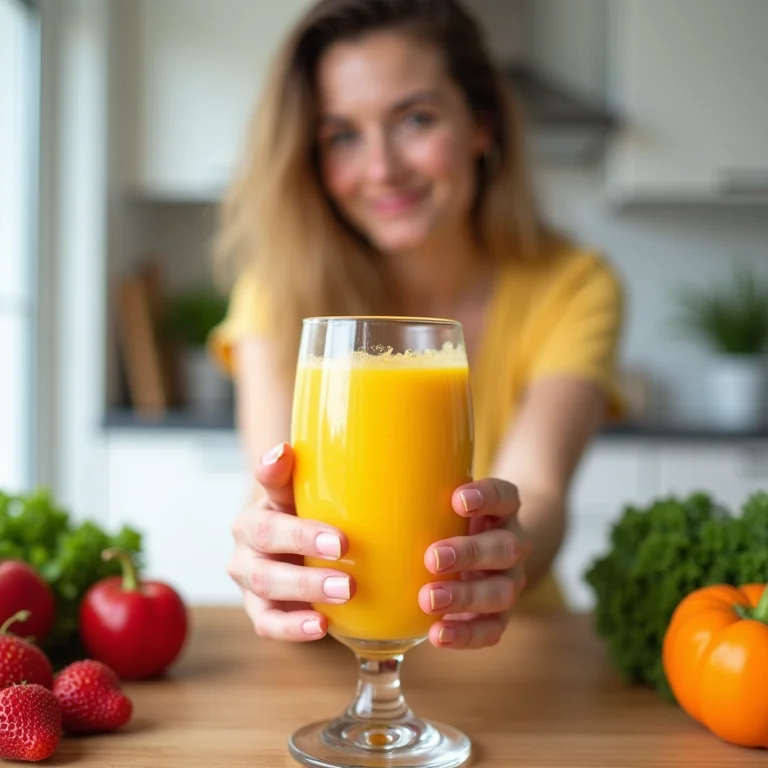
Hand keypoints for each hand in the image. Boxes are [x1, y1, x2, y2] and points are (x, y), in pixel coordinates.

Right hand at [228, 443, 354, 640]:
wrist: (293, 559)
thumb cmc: (304, 522)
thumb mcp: (302, 496)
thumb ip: (290, 476)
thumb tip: (281, 450)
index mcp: (260, 506)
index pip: (267, 489)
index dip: (282, 480)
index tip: (316, 484)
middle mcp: (246, 543)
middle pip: (266, 539)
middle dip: (304, 543)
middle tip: (344, 547)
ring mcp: (250, 580)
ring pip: (266, 584)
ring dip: (305, 587)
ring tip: (345, 589)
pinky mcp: (260, 612)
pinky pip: (269, 623)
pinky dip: (292, 628)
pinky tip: (321, 626)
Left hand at [419, 478, 530, 649]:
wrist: (474, 561)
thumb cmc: (443, 523)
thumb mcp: (436, 506)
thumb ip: (409, 501)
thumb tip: (355, 507)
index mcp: (500, 511)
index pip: (505, 496)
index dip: (487, 497)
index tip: (457, 500)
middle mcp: (510, 545)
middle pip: (505, 547)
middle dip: (469, 553)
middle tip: (432, 558)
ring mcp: (508, 581)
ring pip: (502, 590)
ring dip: (465, 596)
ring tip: (429, 600)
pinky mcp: (499, 616)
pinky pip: (492, 629)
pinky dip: (467, 634)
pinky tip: (438, 634)